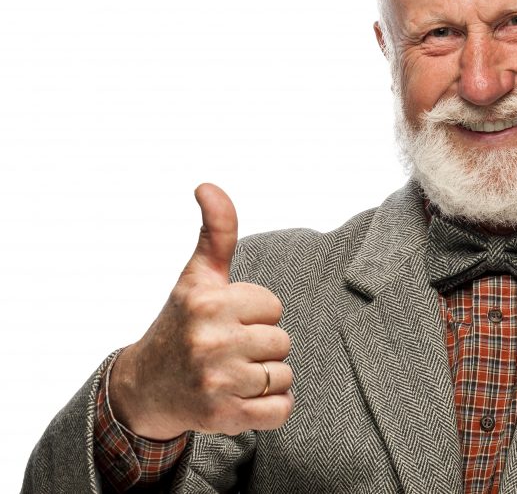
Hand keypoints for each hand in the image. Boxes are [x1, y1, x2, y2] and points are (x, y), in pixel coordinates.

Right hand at [109, 184, 292, 439]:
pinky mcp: (225, 417)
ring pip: (284, 375)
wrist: (146, 389)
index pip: (273, 306)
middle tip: (226, 351)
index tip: (225, 321)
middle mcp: (209, 341)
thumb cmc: (180, 325)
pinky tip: (243, 398)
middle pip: (281, 341)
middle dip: (261, 346)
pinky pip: (282, 410)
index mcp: (207, 303)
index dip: (255, 314)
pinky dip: (272, 408)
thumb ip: (216, 231)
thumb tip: (208, 185)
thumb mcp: (197, 277)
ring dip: (265, 378)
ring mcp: (217, 382)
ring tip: (232, 374)